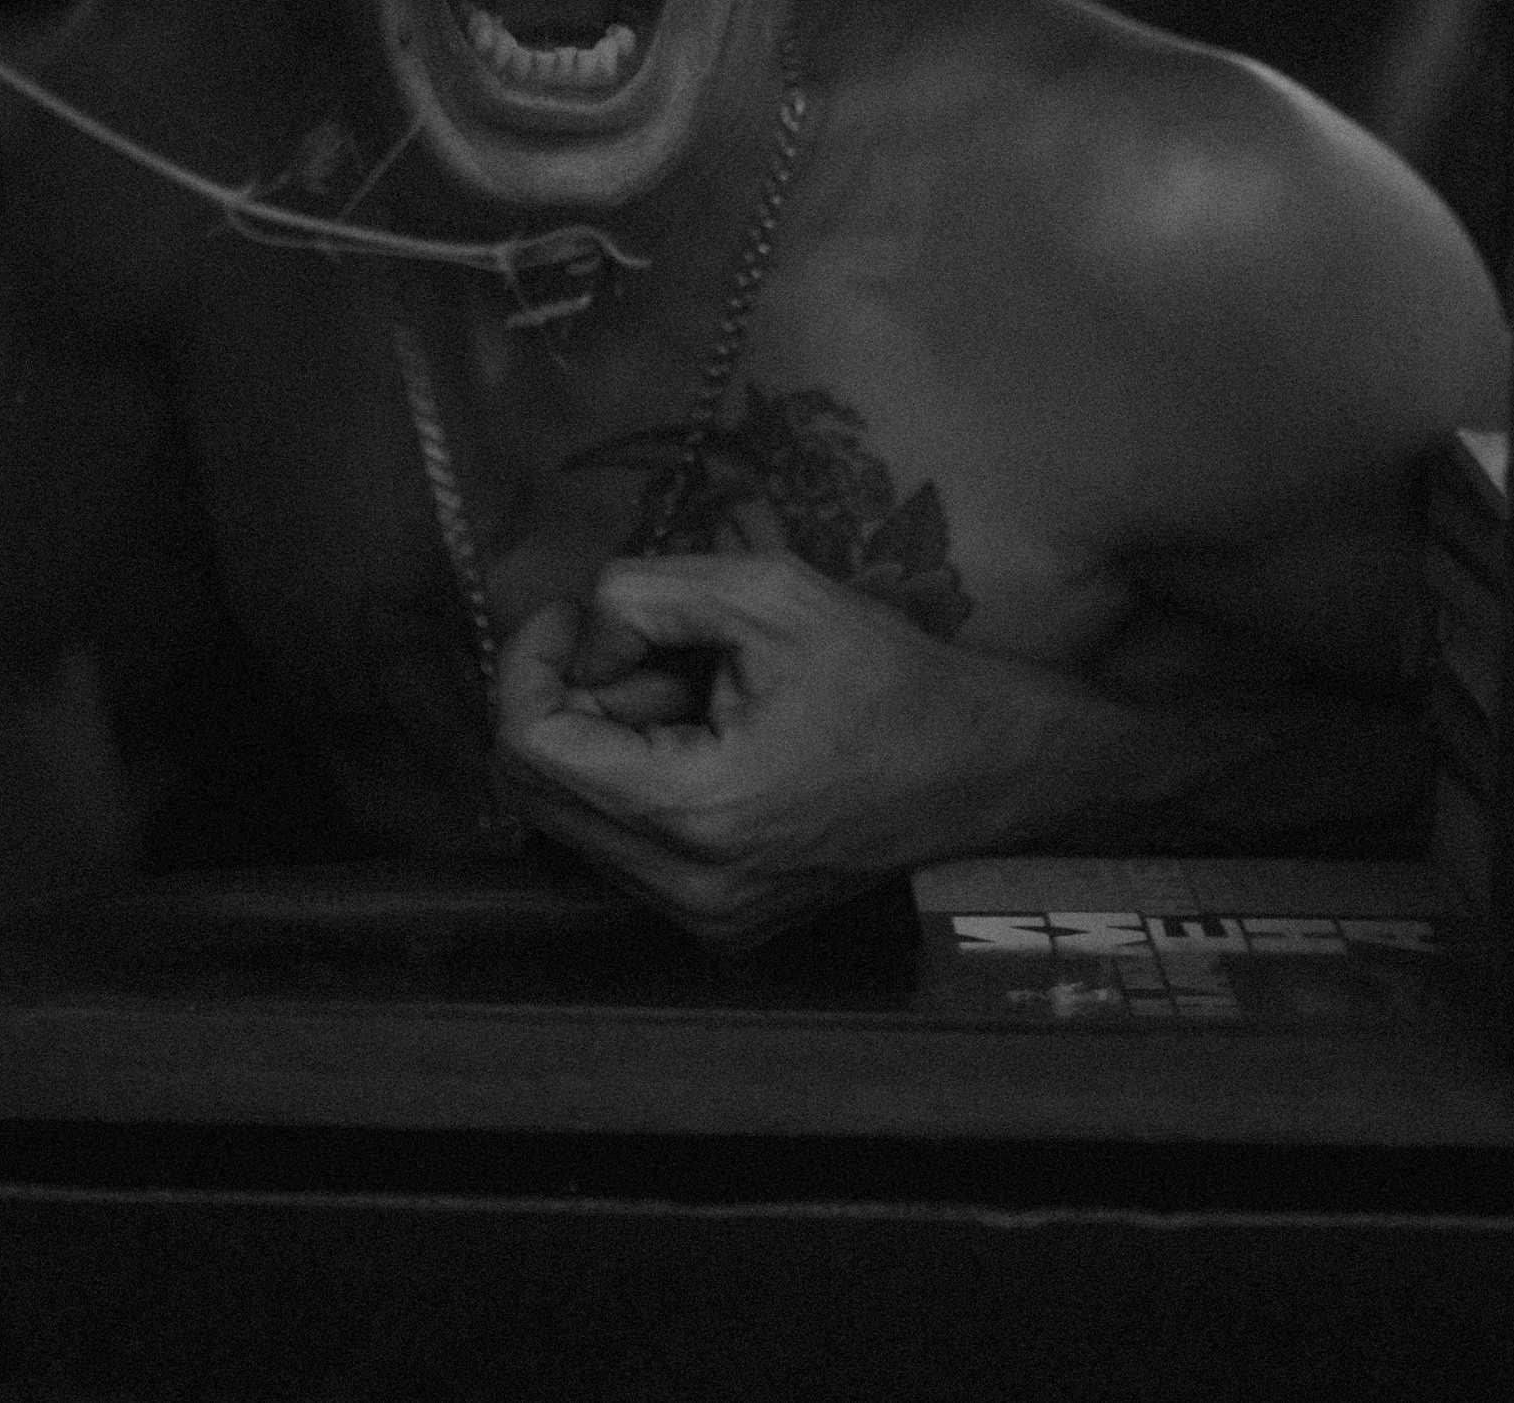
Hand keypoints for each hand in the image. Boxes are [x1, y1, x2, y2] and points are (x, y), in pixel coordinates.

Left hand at [494, 550, 1036, 949]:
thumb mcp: (766, 591)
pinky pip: (620, 845)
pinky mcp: (717, 922)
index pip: (530, 748)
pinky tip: (703, 737)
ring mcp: (702, 918)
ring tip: (689, 691)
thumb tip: (579, 634)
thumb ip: (643, 593)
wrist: (985, 766)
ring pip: (572, 819)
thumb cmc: (888, 675)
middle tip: (635, 645)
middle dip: (564, 700)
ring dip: (602, 740)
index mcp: (696, 812)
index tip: (572, 615)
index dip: (528, 663)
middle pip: (533, 791)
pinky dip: (633, 778)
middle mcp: (686, 889)